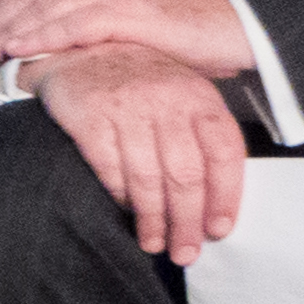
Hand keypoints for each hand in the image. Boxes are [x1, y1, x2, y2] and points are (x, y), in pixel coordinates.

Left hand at [0, 0, 253, 77]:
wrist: (231, 29)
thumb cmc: (178, 32)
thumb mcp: (126, 15)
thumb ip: (89, 17)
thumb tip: (46, 36)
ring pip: (47, 3)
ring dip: (11, 30)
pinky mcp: (131, 12)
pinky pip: (75, 22)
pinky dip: (42, 35)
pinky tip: (20, 50)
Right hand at [27, 43, 249, 265]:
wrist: (77, 51)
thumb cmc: (137, 82)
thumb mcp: (180, 95)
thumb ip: (201, 136)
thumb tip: (216, 202)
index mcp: (198, 96)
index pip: (224, 153)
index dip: (225, 197)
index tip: (219, 229)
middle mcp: (166, 99)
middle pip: (186, 174)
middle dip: (187, 221)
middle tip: (185, 252)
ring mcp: (126, 107)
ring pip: (148, 178)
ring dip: (153, 219)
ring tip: (154, 243)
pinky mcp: (90, 116)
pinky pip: (110, 170)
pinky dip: (120, 196)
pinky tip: (126, 212)